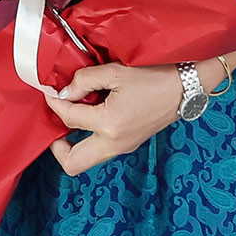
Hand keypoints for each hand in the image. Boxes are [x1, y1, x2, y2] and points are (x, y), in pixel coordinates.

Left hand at [48, 61, 181, 175]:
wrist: (185, 87)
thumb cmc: (154, 76)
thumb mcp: (115, 71)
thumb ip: (85, 81)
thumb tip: (65, 92)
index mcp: (109, 124)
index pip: (69, 119)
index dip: (55, 103)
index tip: (50, 91)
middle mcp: (114, 143)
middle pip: (73, 164)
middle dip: (57, 147)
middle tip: (56, 121)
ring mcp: (123, 148)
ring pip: (87, 160)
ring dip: (73, 143)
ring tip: (72, 115)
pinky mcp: (129, 145)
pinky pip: (100, 149)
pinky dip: (88, 137)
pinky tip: (90, 114)